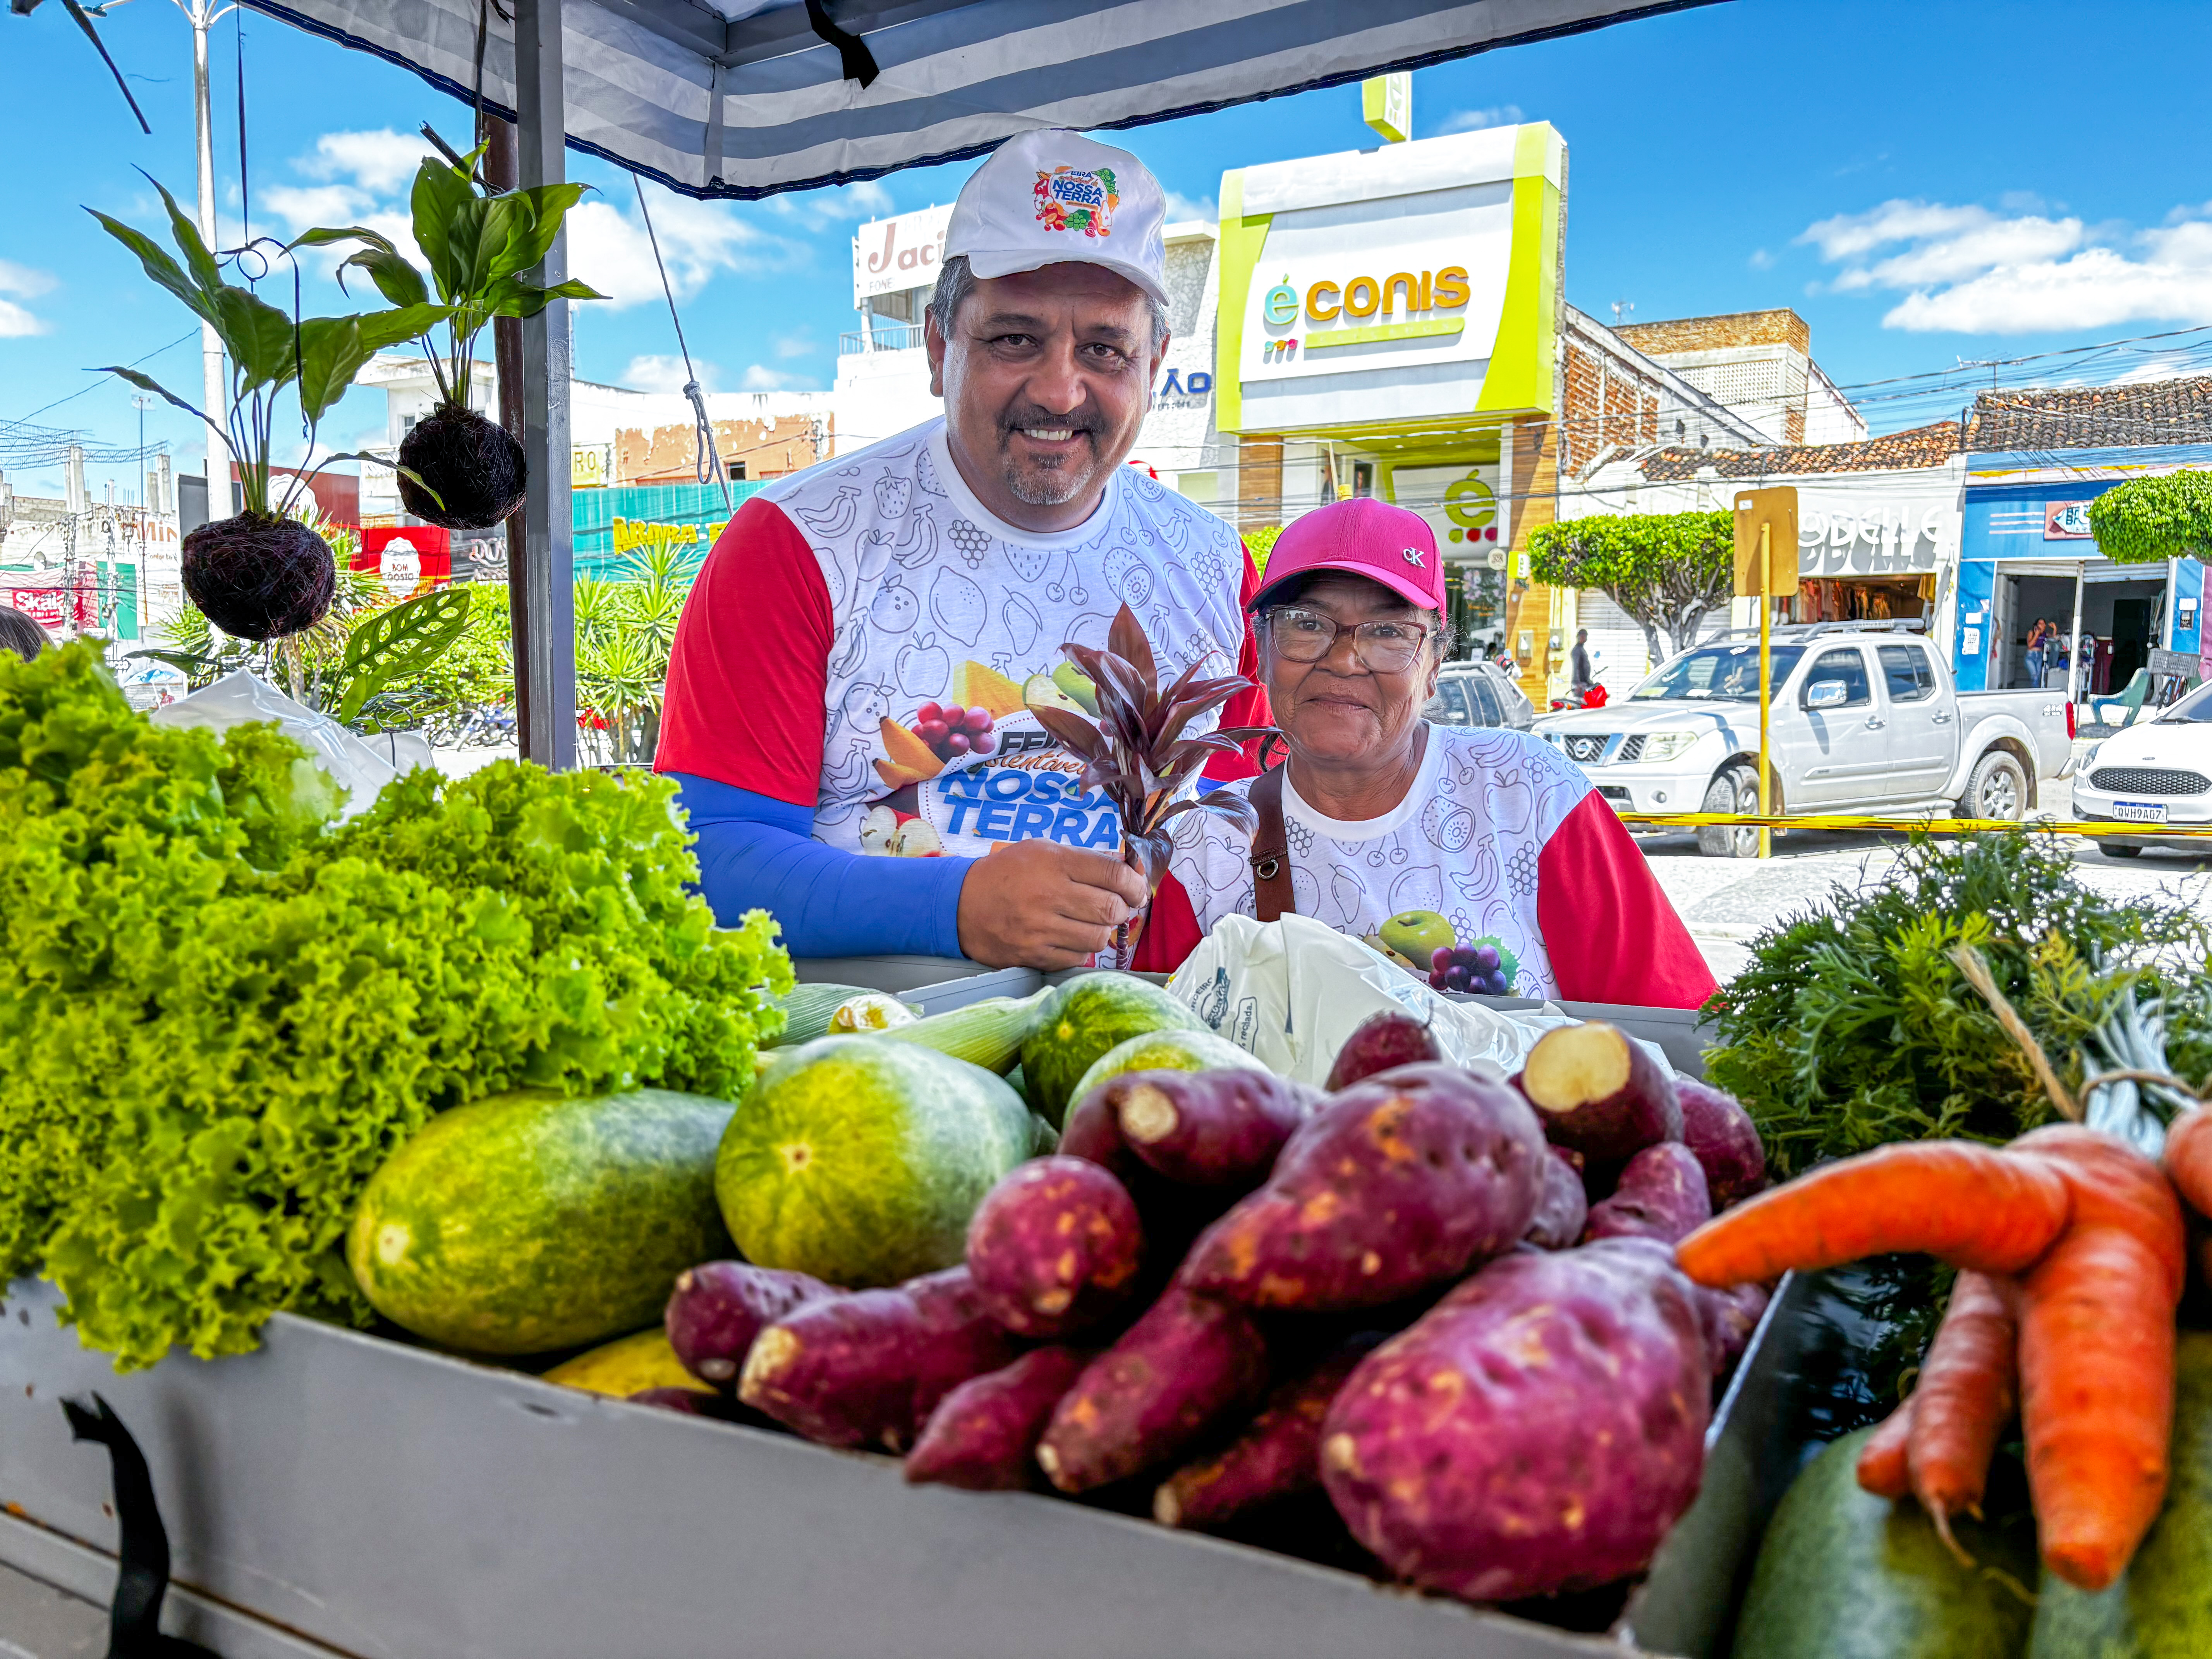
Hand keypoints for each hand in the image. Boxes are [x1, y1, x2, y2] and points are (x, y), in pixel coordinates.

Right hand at [956, 840, 1148, 969]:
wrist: (961, 904)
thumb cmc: (1008, 873)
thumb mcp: (1042, 851)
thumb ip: (1083, 860)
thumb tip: (1126, 873)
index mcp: (1053, 862)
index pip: (1112, 872)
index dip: (1134, 884)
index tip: (1137, 890)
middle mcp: (1048, 894)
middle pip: (1111, 909)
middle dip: (1124, 909)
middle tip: (1120, 907)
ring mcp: (1040, 928)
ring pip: (1097, 938)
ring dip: (1103, 931)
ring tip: (1094, 923)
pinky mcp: (1033, 955)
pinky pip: (1076, 958)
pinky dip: (1082, 950)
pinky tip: (1072, 938)